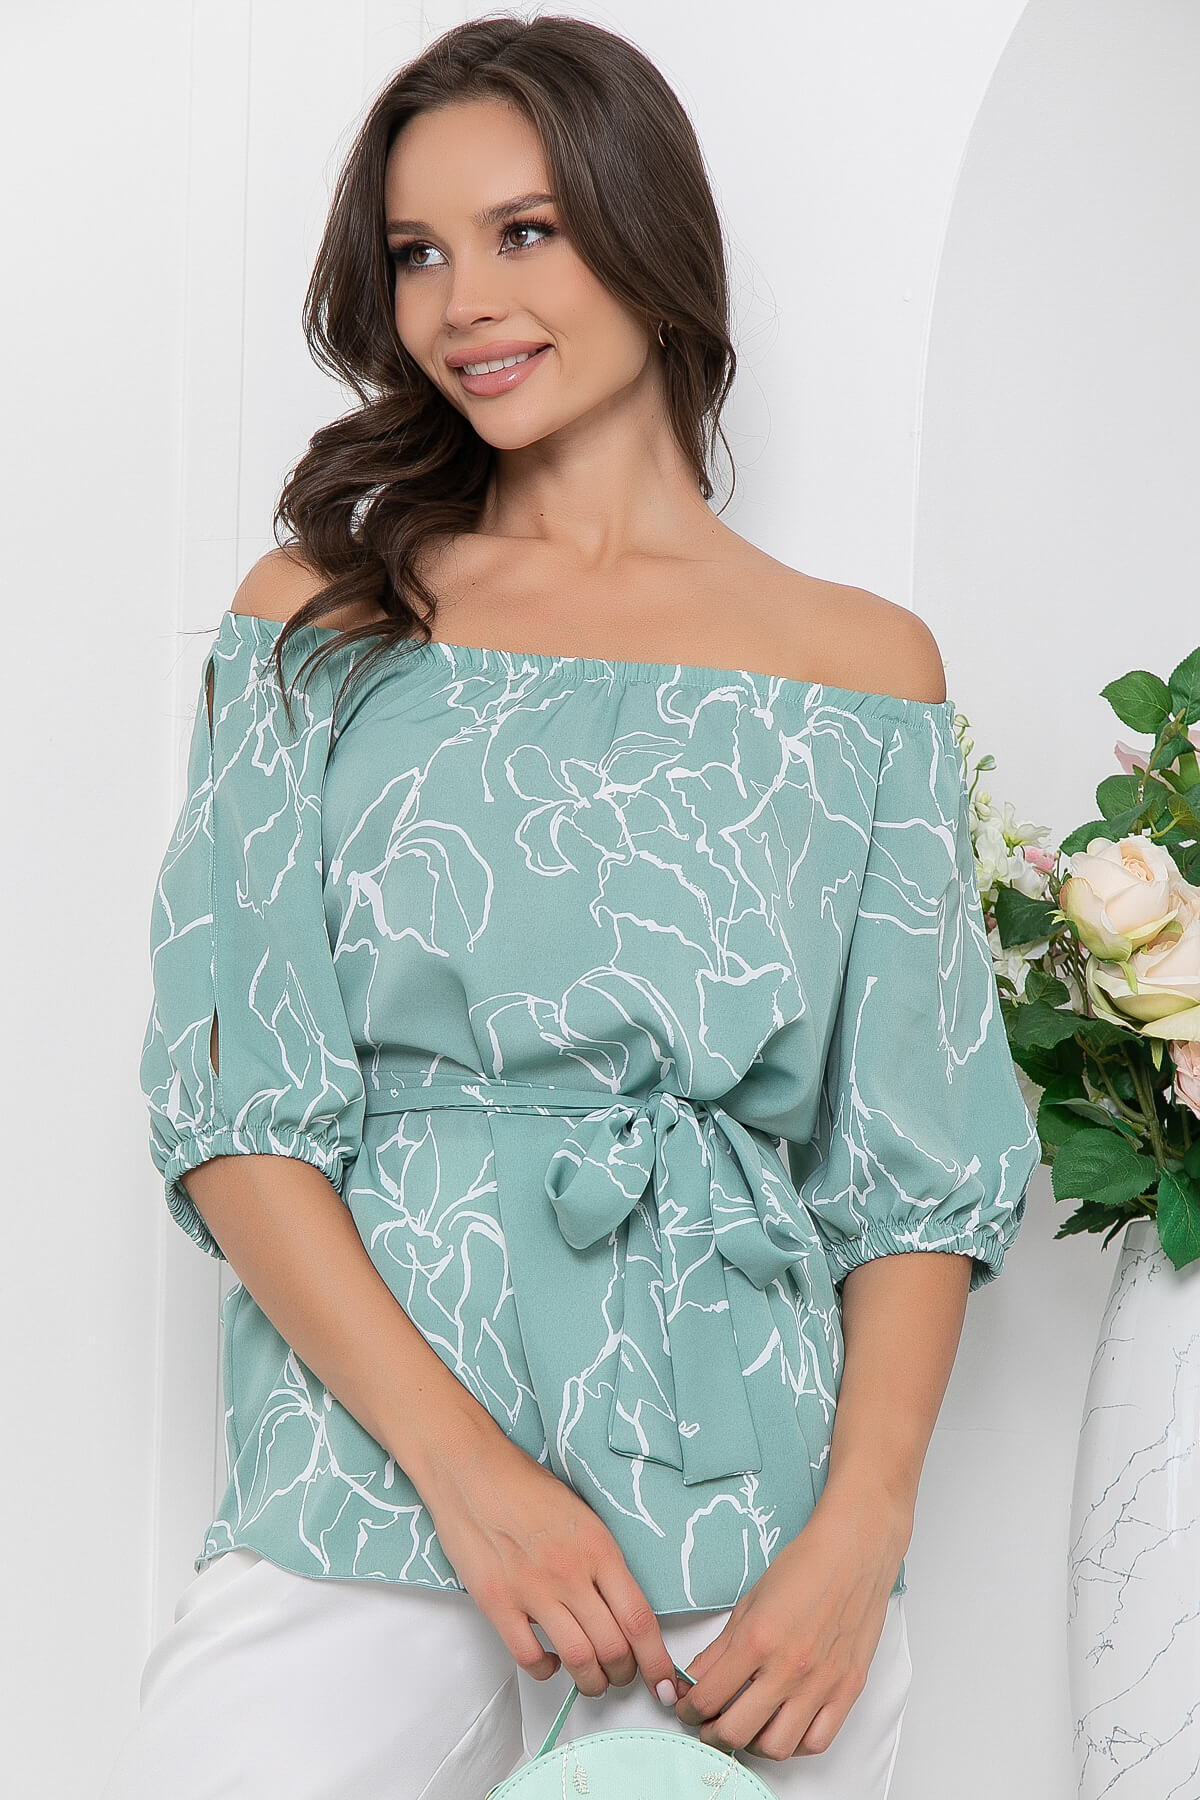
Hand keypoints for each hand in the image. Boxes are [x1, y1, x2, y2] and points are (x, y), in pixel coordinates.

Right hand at [420, 1423, 680, 1706]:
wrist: (470, 1469)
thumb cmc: (526, 1485)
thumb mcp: (583, 1514)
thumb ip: (602, 1560)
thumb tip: (621, 1607)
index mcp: (598, 1547)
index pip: (638, 1618)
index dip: (657, 1660)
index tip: (664, 1682)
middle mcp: (570, 1572)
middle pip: (613, 1647)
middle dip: (624, 1674)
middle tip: (623, 1675)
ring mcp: (532, 1589)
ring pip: (578, 1659)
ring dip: (591, 1681)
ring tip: (591, 1679)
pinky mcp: (497, 1602)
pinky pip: (529, 1657)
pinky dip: (545, 1671)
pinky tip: (550, 1662)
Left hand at [674, 1487, 908, 1760]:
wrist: (854, 1552)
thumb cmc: (803, 1568)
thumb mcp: (748, 1603)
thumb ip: (719, 1649)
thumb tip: (691, 1682)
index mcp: (757, 1640)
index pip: (708, 1697)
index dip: (688, 1710)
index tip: (687, 1708)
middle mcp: (789, 1668)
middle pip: (736, 1731)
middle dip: (712, 1735)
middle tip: (708, 1726)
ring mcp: (821, 1683)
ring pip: (776, 1747)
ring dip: (752, 1745)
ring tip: (745, 1728)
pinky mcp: (848, 1690)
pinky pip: (817, 1741)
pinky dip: (794, 1745)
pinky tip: (782, 1728)